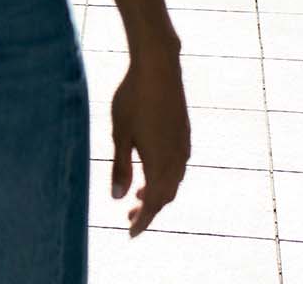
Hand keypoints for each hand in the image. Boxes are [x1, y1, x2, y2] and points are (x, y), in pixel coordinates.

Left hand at [112, 51, 188, 233]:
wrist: (158, 69)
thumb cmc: (132, 100)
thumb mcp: (119, 135)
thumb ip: (120, 167)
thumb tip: (118, 199)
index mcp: (161, 162)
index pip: (155, 202)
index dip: (144, 220)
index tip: (131, 234)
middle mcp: (177, 158)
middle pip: (166, 195)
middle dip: (149, 209)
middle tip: (128, 218)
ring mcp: (183, 146)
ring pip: (173, 180)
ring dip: (157, 193)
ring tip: (137, 197)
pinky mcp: (184, 134)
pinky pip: (177, 167)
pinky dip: (164, 177)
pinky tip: (150, 171)